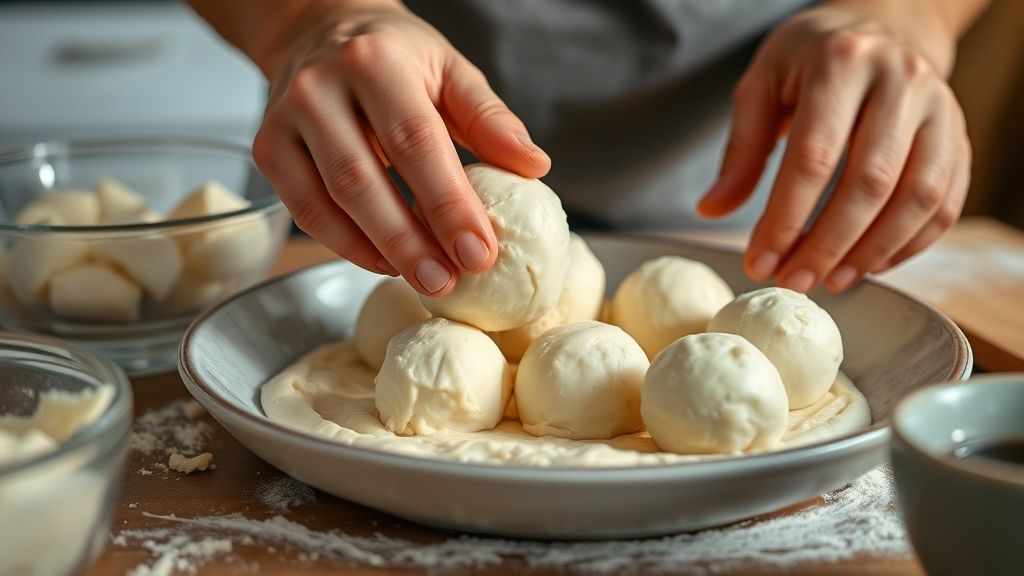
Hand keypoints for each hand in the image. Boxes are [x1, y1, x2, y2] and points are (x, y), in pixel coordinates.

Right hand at [250, 1, 549, 294]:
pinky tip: (383, 261)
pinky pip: (304, 210)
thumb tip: (534, 167)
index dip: (448, 204)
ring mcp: (285, 120)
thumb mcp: (450, 70)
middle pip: (364, 181)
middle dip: (410, 241)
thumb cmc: (394, 55)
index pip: (416, 142)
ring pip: (328, 202)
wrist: (319, 29)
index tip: (480, 252)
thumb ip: (490, 118)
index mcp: (376, 62)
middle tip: (448, 282)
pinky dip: (344, 244)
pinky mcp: (268, 148)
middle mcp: (320, 88)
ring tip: (424, 279)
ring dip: (377, 251)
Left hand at [698, 1, 971, 291]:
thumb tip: (711, 210)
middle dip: (827, 245)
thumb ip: (741, 151)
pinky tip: (870, 264)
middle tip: (792, 282)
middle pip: (869, 182)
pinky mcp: (960, 137)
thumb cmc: (810, 61)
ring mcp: (940, 108)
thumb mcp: (762, 86)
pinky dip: (910, 244)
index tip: (759, 262)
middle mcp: (900, 80)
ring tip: (830, 280)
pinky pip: (946, 203)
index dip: (786, 219)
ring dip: (871, 251)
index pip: (813, 156)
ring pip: (918, 197)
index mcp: (841, 63)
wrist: (880, 27)